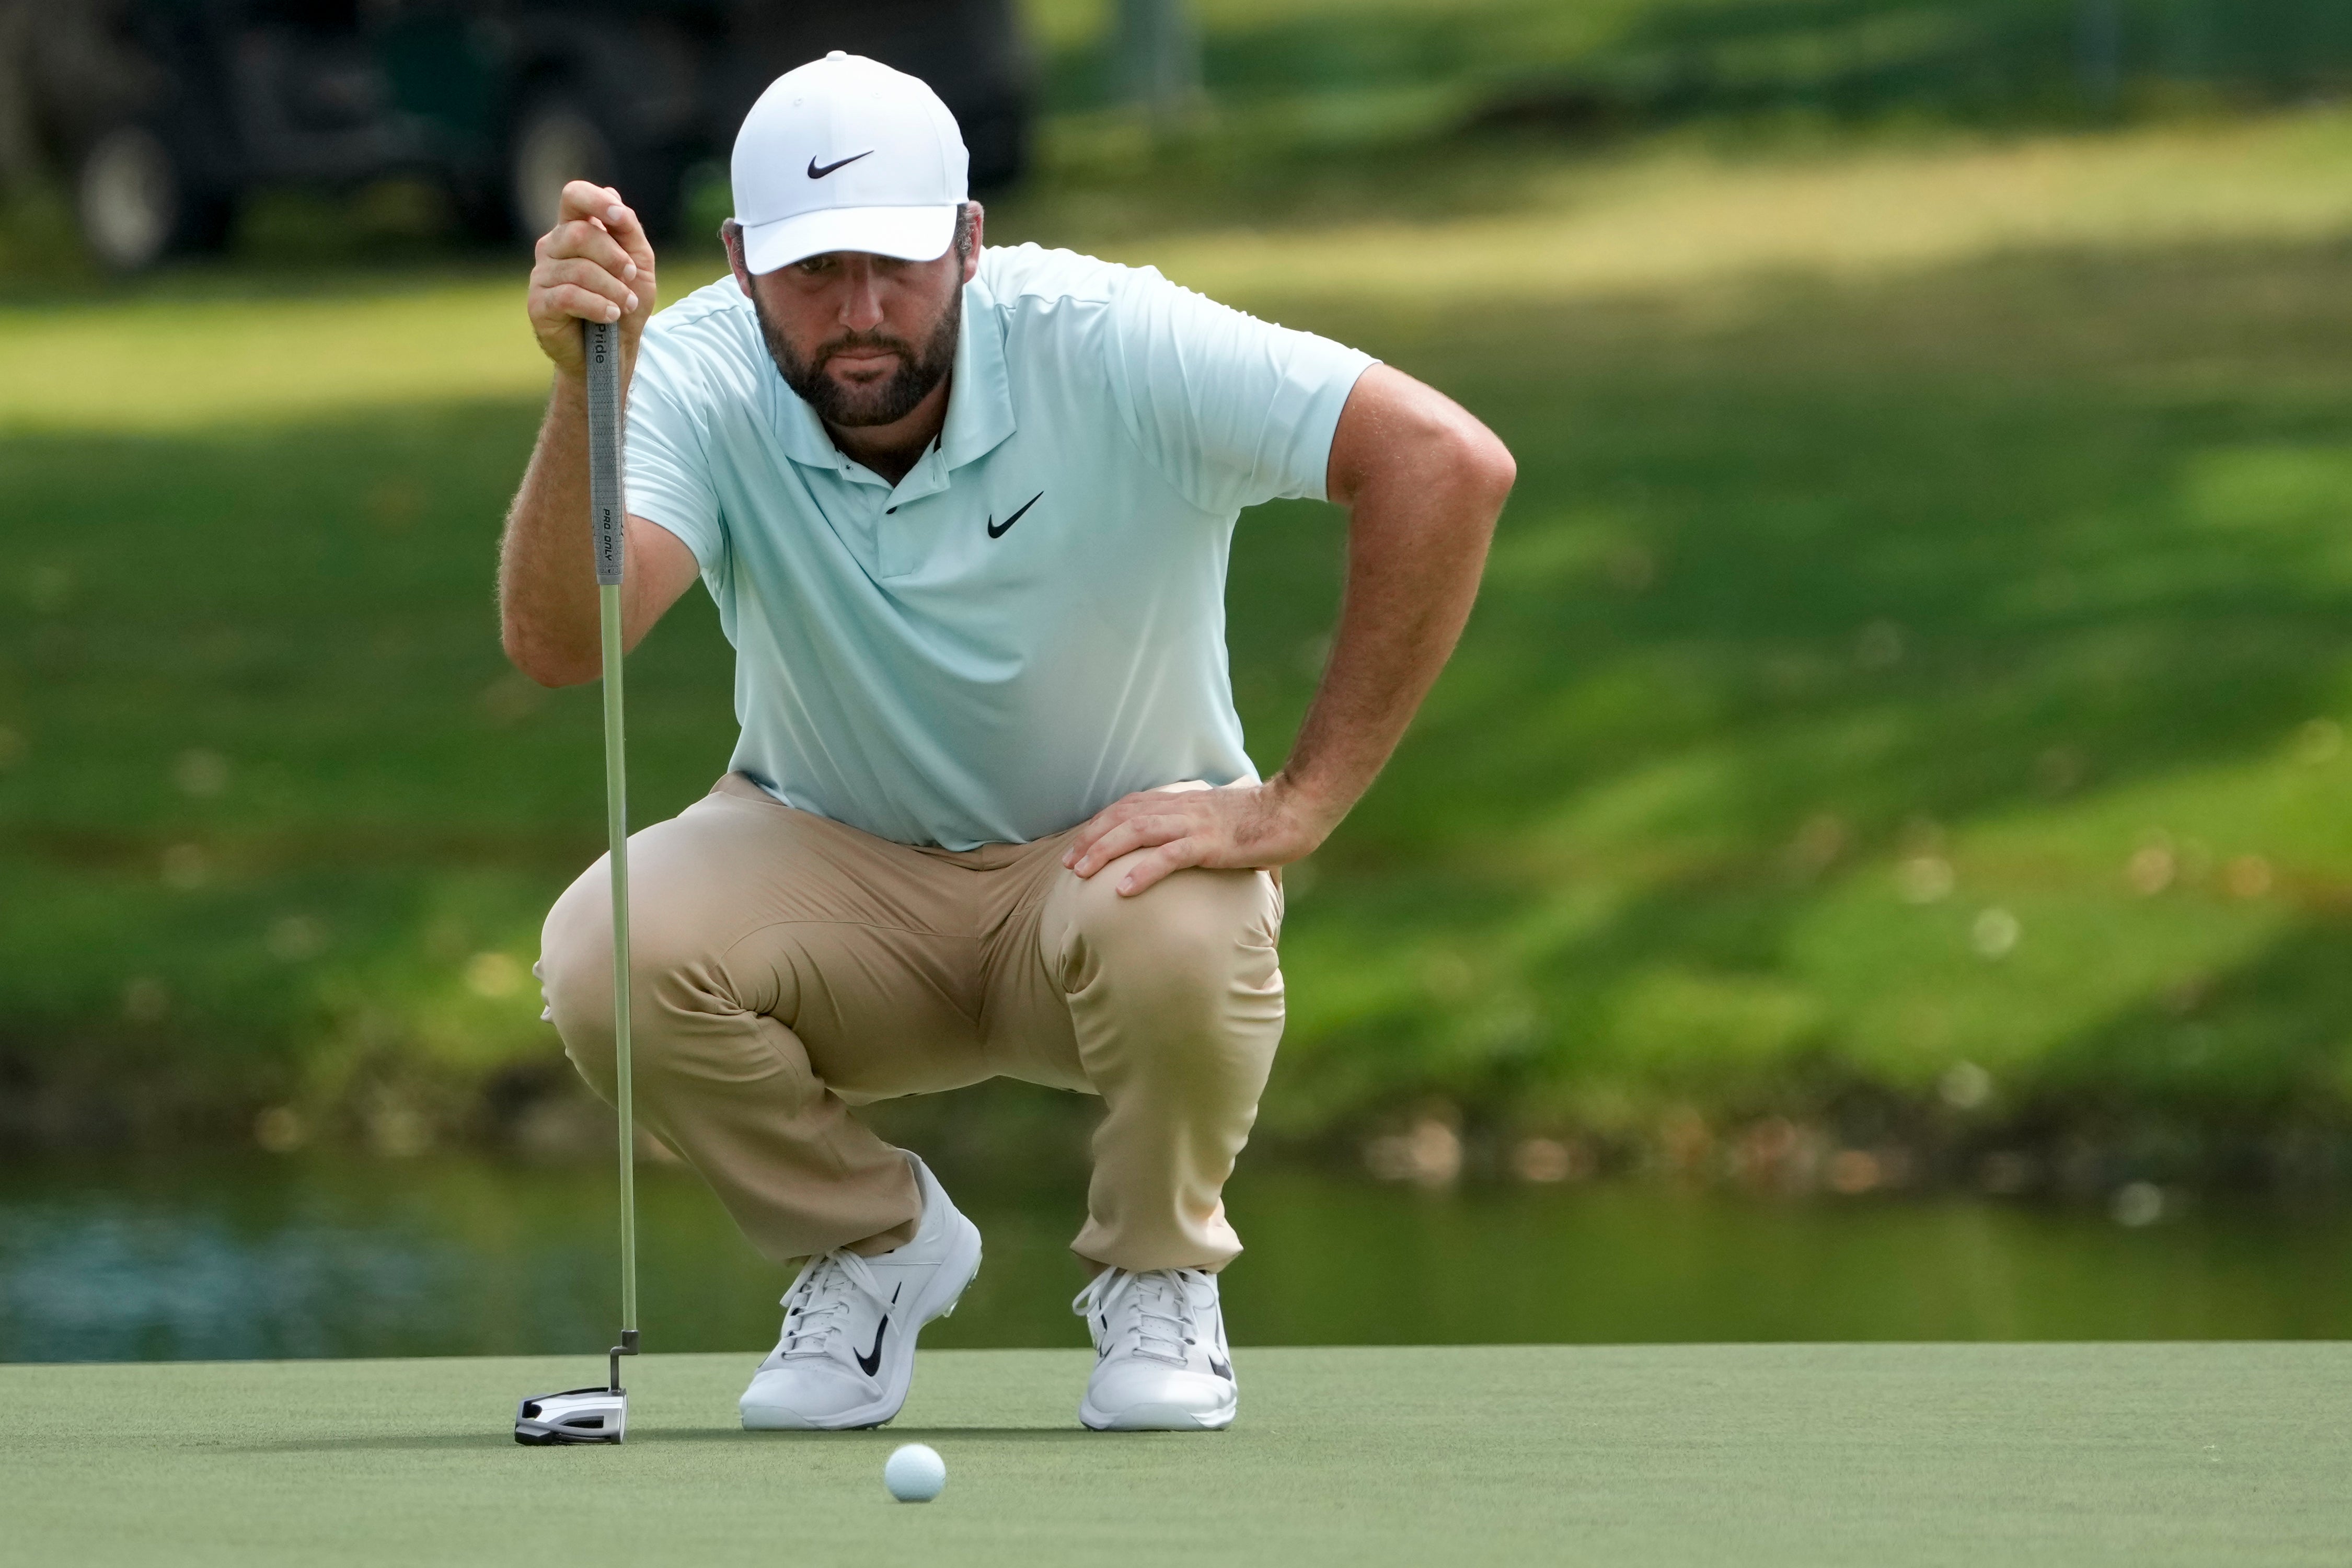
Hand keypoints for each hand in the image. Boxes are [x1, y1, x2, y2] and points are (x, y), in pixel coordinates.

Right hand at [527, 181, 657, 377]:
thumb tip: (611, 193)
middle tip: (630, 278)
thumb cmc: (624, 303)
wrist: (614, 352)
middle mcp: (553, 247)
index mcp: (575, 231)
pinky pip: (569, 295)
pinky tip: (610, 315)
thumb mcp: (638, 265)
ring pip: (579, 268)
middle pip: (581, 233)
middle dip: (615, 257)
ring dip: (613, 289)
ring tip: (625, 305)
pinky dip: (598, 305)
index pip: (573, 197)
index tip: (620, 217)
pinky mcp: (538, 303)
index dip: (595, 201)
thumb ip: (628, 230)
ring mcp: (542, 274)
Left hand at [1061, 777, 1338, 896]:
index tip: (1078, 845)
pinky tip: (1123, 889)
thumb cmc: (1263, 819)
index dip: (1100, 824)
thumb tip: (1189, 853)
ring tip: (1081, 873)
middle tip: (1067, 864)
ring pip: (1137, 832)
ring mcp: (1195, 824)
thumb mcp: (1220, 822)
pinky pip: (1169, 856)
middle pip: (1124, 817)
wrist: (1295, 808)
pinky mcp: (1211, 843)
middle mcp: (1182, 808)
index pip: (1129, 806)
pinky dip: (1143, 871)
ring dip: (1105, 851)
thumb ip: (1198, 832)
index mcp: (1182, 801)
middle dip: (1091, 838)